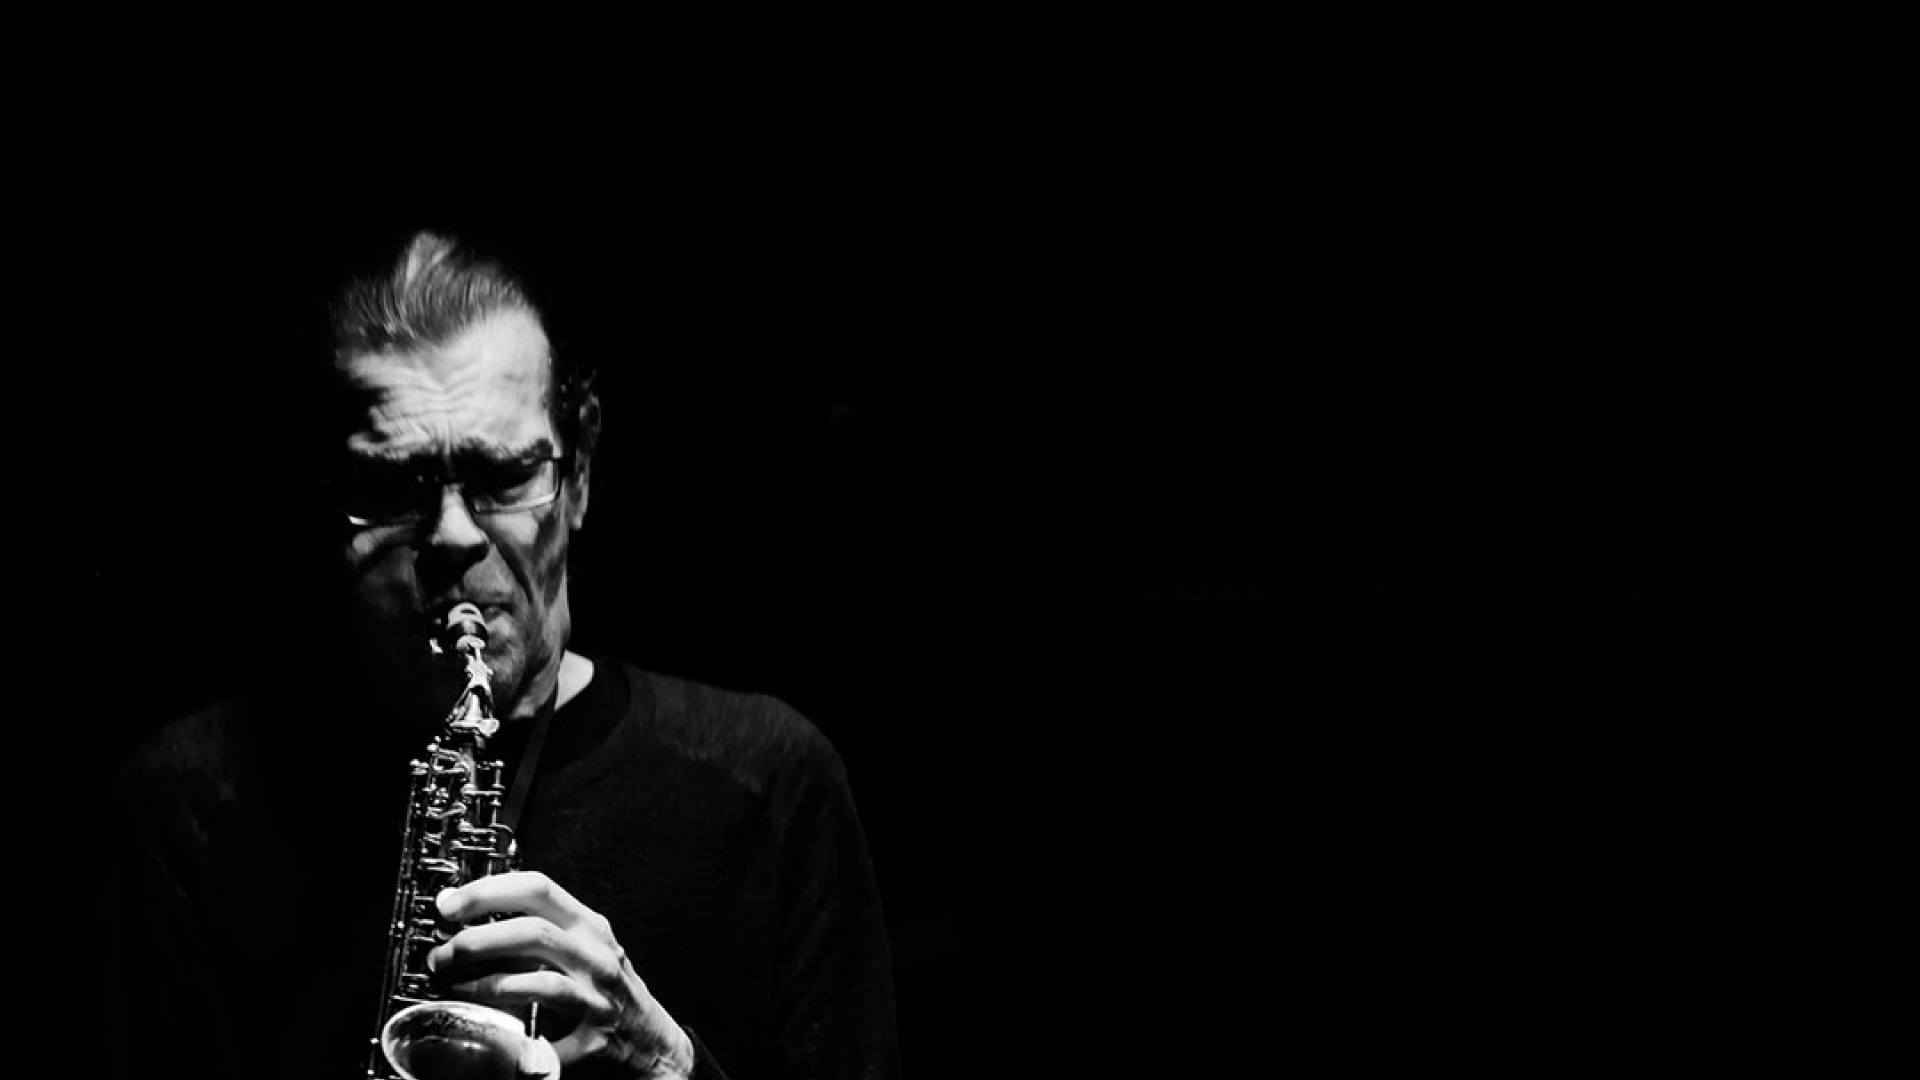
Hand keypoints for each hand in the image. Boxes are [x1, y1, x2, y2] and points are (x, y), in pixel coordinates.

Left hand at [428, 871, 695, 1078]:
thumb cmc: (609, 991)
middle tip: (443, 953)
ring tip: (457, 986)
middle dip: (477, 939)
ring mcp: (599, 995)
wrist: (653, 1041)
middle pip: (533, 930)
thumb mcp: (581, 951)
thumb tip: (471, 925)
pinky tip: (493, 1027)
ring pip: (540, 978)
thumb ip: (535, 936)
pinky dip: (517, 1028)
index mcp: (589, 926)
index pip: (538, 888)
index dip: (489, 891)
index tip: (451, 904)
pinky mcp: (596, 1036)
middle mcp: (596, 955)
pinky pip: (549, 1032)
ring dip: (487, 981)